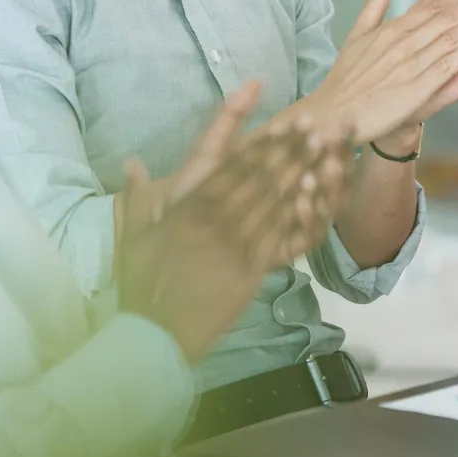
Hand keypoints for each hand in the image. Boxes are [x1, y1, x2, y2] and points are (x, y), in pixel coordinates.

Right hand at [118, 107, 351, 361]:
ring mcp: (238, 246)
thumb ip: (135, 198)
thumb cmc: (143, 285)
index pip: (233, 168)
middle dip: (291, 151)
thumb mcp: (132, 239)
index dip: (263, 144)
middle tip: (317, 126)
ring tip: (325, 152)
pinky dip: (299, 216)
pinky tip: (316, 199)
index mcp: (191, 208)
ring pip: (276, 203)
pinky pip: (280, 238)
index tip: (285, 124)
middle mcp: (218, 221)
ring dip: (302, 175)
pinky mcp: (251, 271)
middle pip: (261, 179)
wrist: (156, 332)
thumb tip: (132, 162)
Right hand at [293, 0, 457, 143]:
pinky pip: (442, 68)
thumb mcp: (358, 36)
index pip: (432, 6)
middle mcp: (402, 42)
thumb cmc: (346, 78)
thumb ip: (374, 6)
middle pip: (446, 17)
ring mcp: (408, 65)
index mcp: (392, 29)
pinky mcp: (412, 89)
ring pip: (448, 39)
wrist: (332, 114)